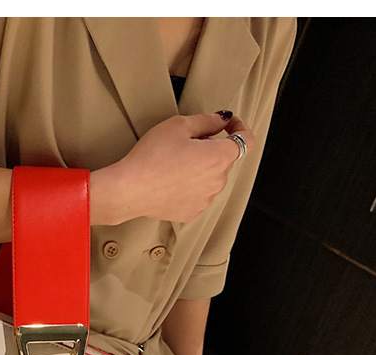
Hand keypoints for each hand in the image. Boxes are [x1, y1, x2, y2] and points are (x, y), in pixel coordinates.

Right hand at [93, 112, 255, 224]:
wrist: (129, 189)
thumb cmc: (151, 157)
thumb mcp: (178, 126)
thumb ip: (207, 121)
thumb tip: (222, 120)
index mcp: (218, 157)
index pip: (246, 140)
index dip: (240, 127)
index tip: (229, 124)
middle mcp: (218, 181)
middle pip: (224, 159)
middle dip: (212, 148)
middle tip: (186, 143)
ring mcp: (206, 199)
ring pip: (212, 178)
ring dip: (202, 168)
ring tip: (175, 164)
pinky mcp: (193, 212)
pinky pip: (199, 194)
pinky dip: (191, 186)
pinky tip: (172, 181)